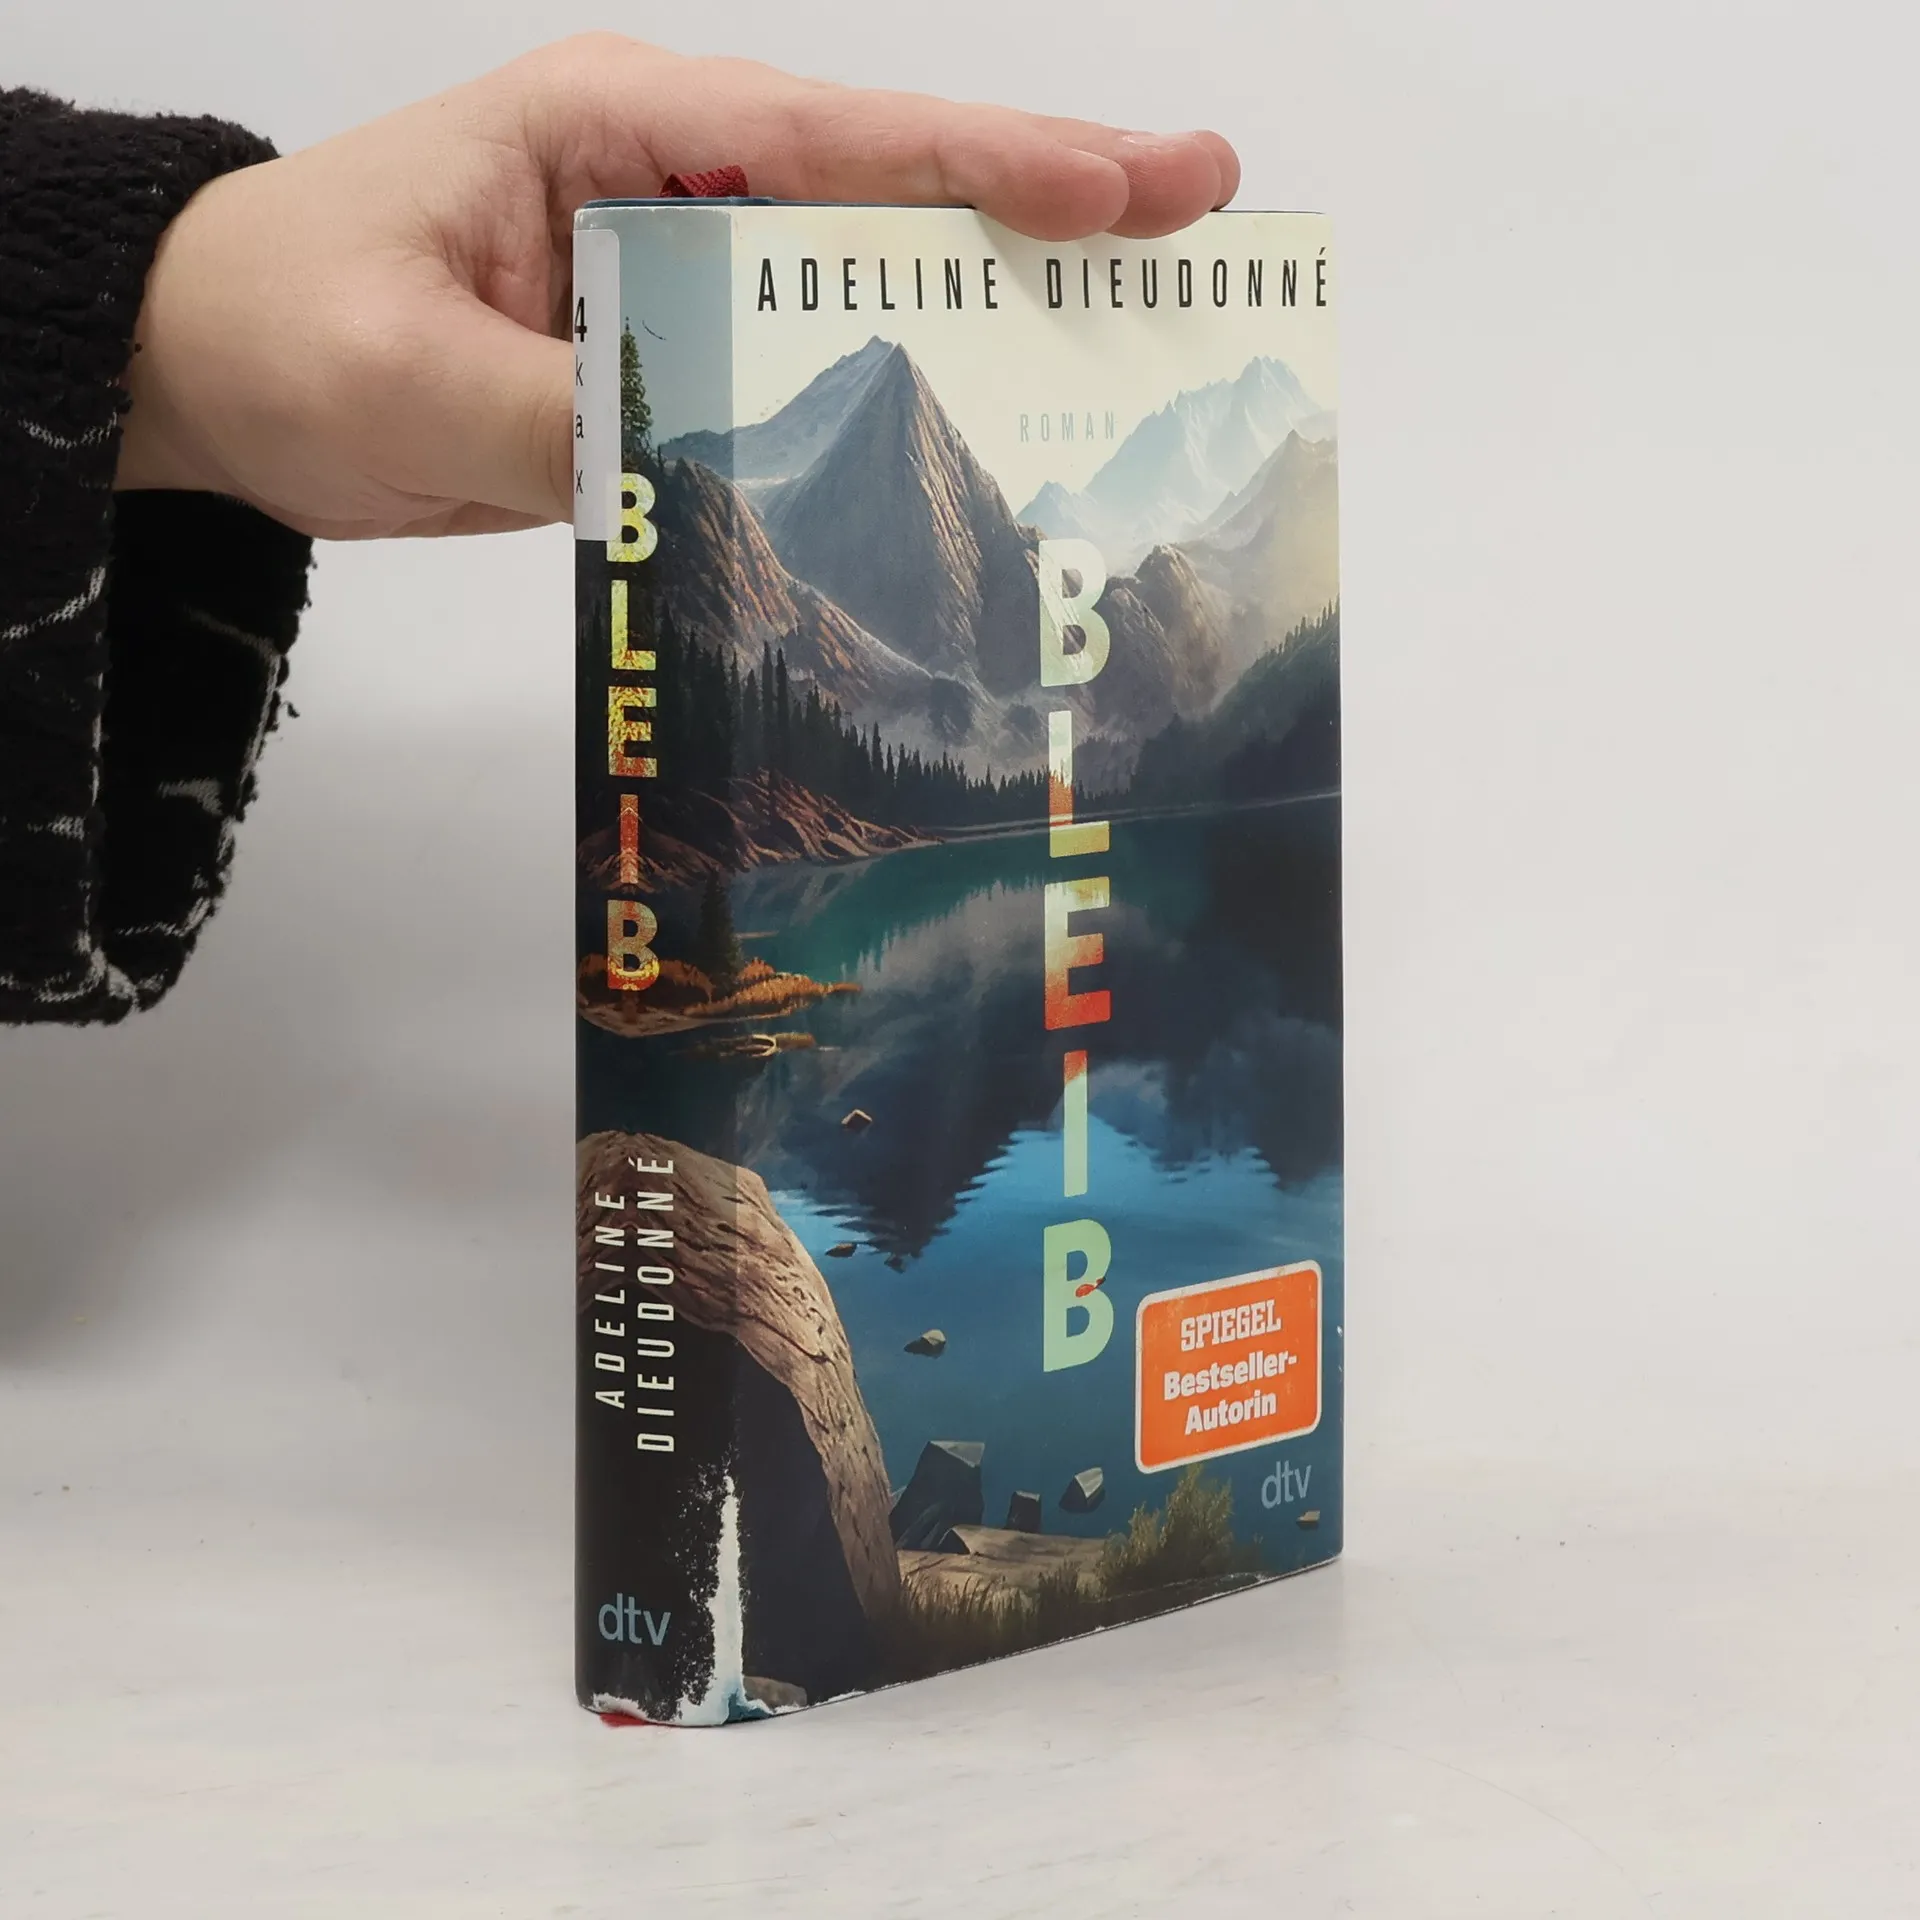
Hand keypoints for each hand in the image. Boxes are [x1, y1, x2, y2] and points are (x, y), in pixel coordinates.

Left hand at [114, 36, 1239, 538]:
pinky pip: (804, 379)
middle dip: (1042, 201)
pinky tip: (979, 440)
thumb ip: (565, 422)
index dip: (981, 163)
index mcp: (616, 130)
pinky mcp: (672, 360)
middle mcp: (671, 185)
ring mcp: (680, 274)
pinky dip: (894, 403)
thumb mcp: (410, 372)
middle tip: (1201, 209)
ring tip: (1133, 332)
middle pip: (884, 193)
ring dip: (990, 307)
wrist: (216, 373)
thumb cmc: (285, 324)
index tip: (1118, 186)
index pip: (826, 140)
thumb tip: (708, 488)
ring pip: (862, 285)